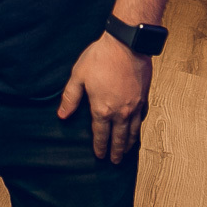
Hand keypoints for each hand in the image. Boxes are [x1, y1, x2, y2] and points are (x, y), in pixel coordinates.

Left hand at [58, 33, 152, 161]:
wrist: (127, 45)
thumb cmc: (101, 58)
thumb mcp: (79, 76)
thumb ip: (71, 97)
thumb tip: (62, 115)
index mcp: (102, 109)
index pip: (100, 134)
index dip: (100, 146)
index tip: (100, 156)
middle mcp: (120, 112)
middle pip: (119, 138)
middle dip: (116, 151)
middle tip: (115, 162)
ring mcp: (134, 106)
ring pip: (133, 131)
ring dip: (129, 144)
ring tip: (127, 152)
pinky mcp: (143, 97)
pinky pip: (142, 118)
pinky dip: (139, 128)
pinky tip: (137, 130)